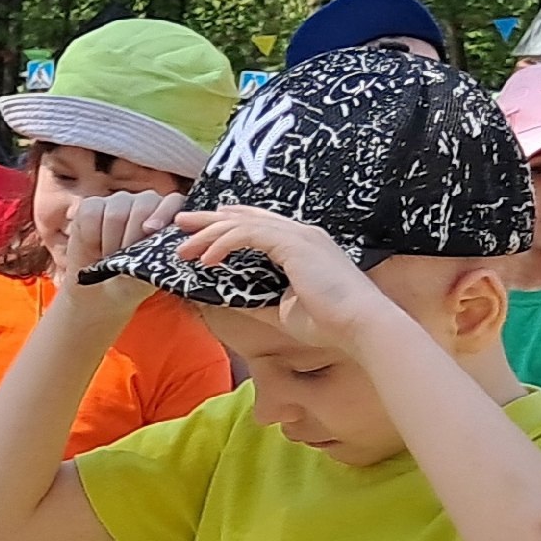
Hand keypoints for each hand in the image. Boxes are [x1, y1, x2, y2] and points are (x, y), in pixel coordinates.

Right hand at [62, 191, 183, 310]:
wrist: (95, 293)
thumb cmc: (125, 285)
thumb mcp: (143, 280)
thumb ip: (152, 262)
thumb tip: (150, 252)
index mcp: (166, 219)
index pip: (172, 202)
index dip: (163, 213)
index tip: (150, 230)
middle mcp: (144, 204)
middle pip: (142, 207)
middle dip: (131, 239)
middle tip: (123, 261)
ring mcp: (118, 202)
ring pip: (116, 213)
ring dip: (109, 243)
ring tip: (108, 258)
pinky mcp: (92, 205)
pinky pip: (91, 214)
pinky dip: (91, 237)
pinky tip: (94, 248)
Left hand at [172, 208, 388, 350]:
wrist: (359, 325)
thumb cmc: (329, 323)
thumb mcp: (282, 310)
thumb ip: (254, 300)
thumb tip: (226, 300)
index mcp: (302, 244)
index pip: (259, 223)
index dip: (229, 222)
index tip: (203, 229)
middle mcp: (300, 233)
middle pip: (246, 215)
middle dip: (210, 219)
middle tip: (180, 222)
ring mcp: (298, 235)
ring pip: (242, 222)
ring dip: (209, 233)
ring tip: (184, 248)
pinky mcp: (293, 244)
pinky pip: (249, 235)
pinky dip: (224, 243)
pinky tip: (207, 258)